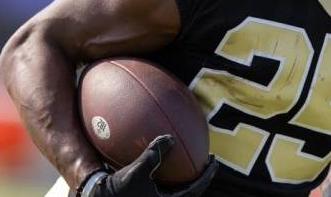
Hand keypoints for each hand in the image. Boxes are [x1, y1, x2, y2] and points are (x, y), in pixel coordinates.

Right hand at [83, 135, 217, 196]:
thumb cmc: (117, 189)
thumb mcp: (135, 172)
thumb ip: (153, 156)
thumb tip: (169, 139)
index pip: (194, 189)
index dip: (206, 175)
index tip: (213, 161)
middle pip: (189, 190)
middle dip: (199, 175)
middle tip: (206, 160)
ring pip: (177, 189)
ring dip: (184, 175)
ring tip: (189, 160)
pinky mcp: (147, 196)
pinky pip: (164, 185)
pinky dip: (168, 173)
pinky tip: (164, 159)